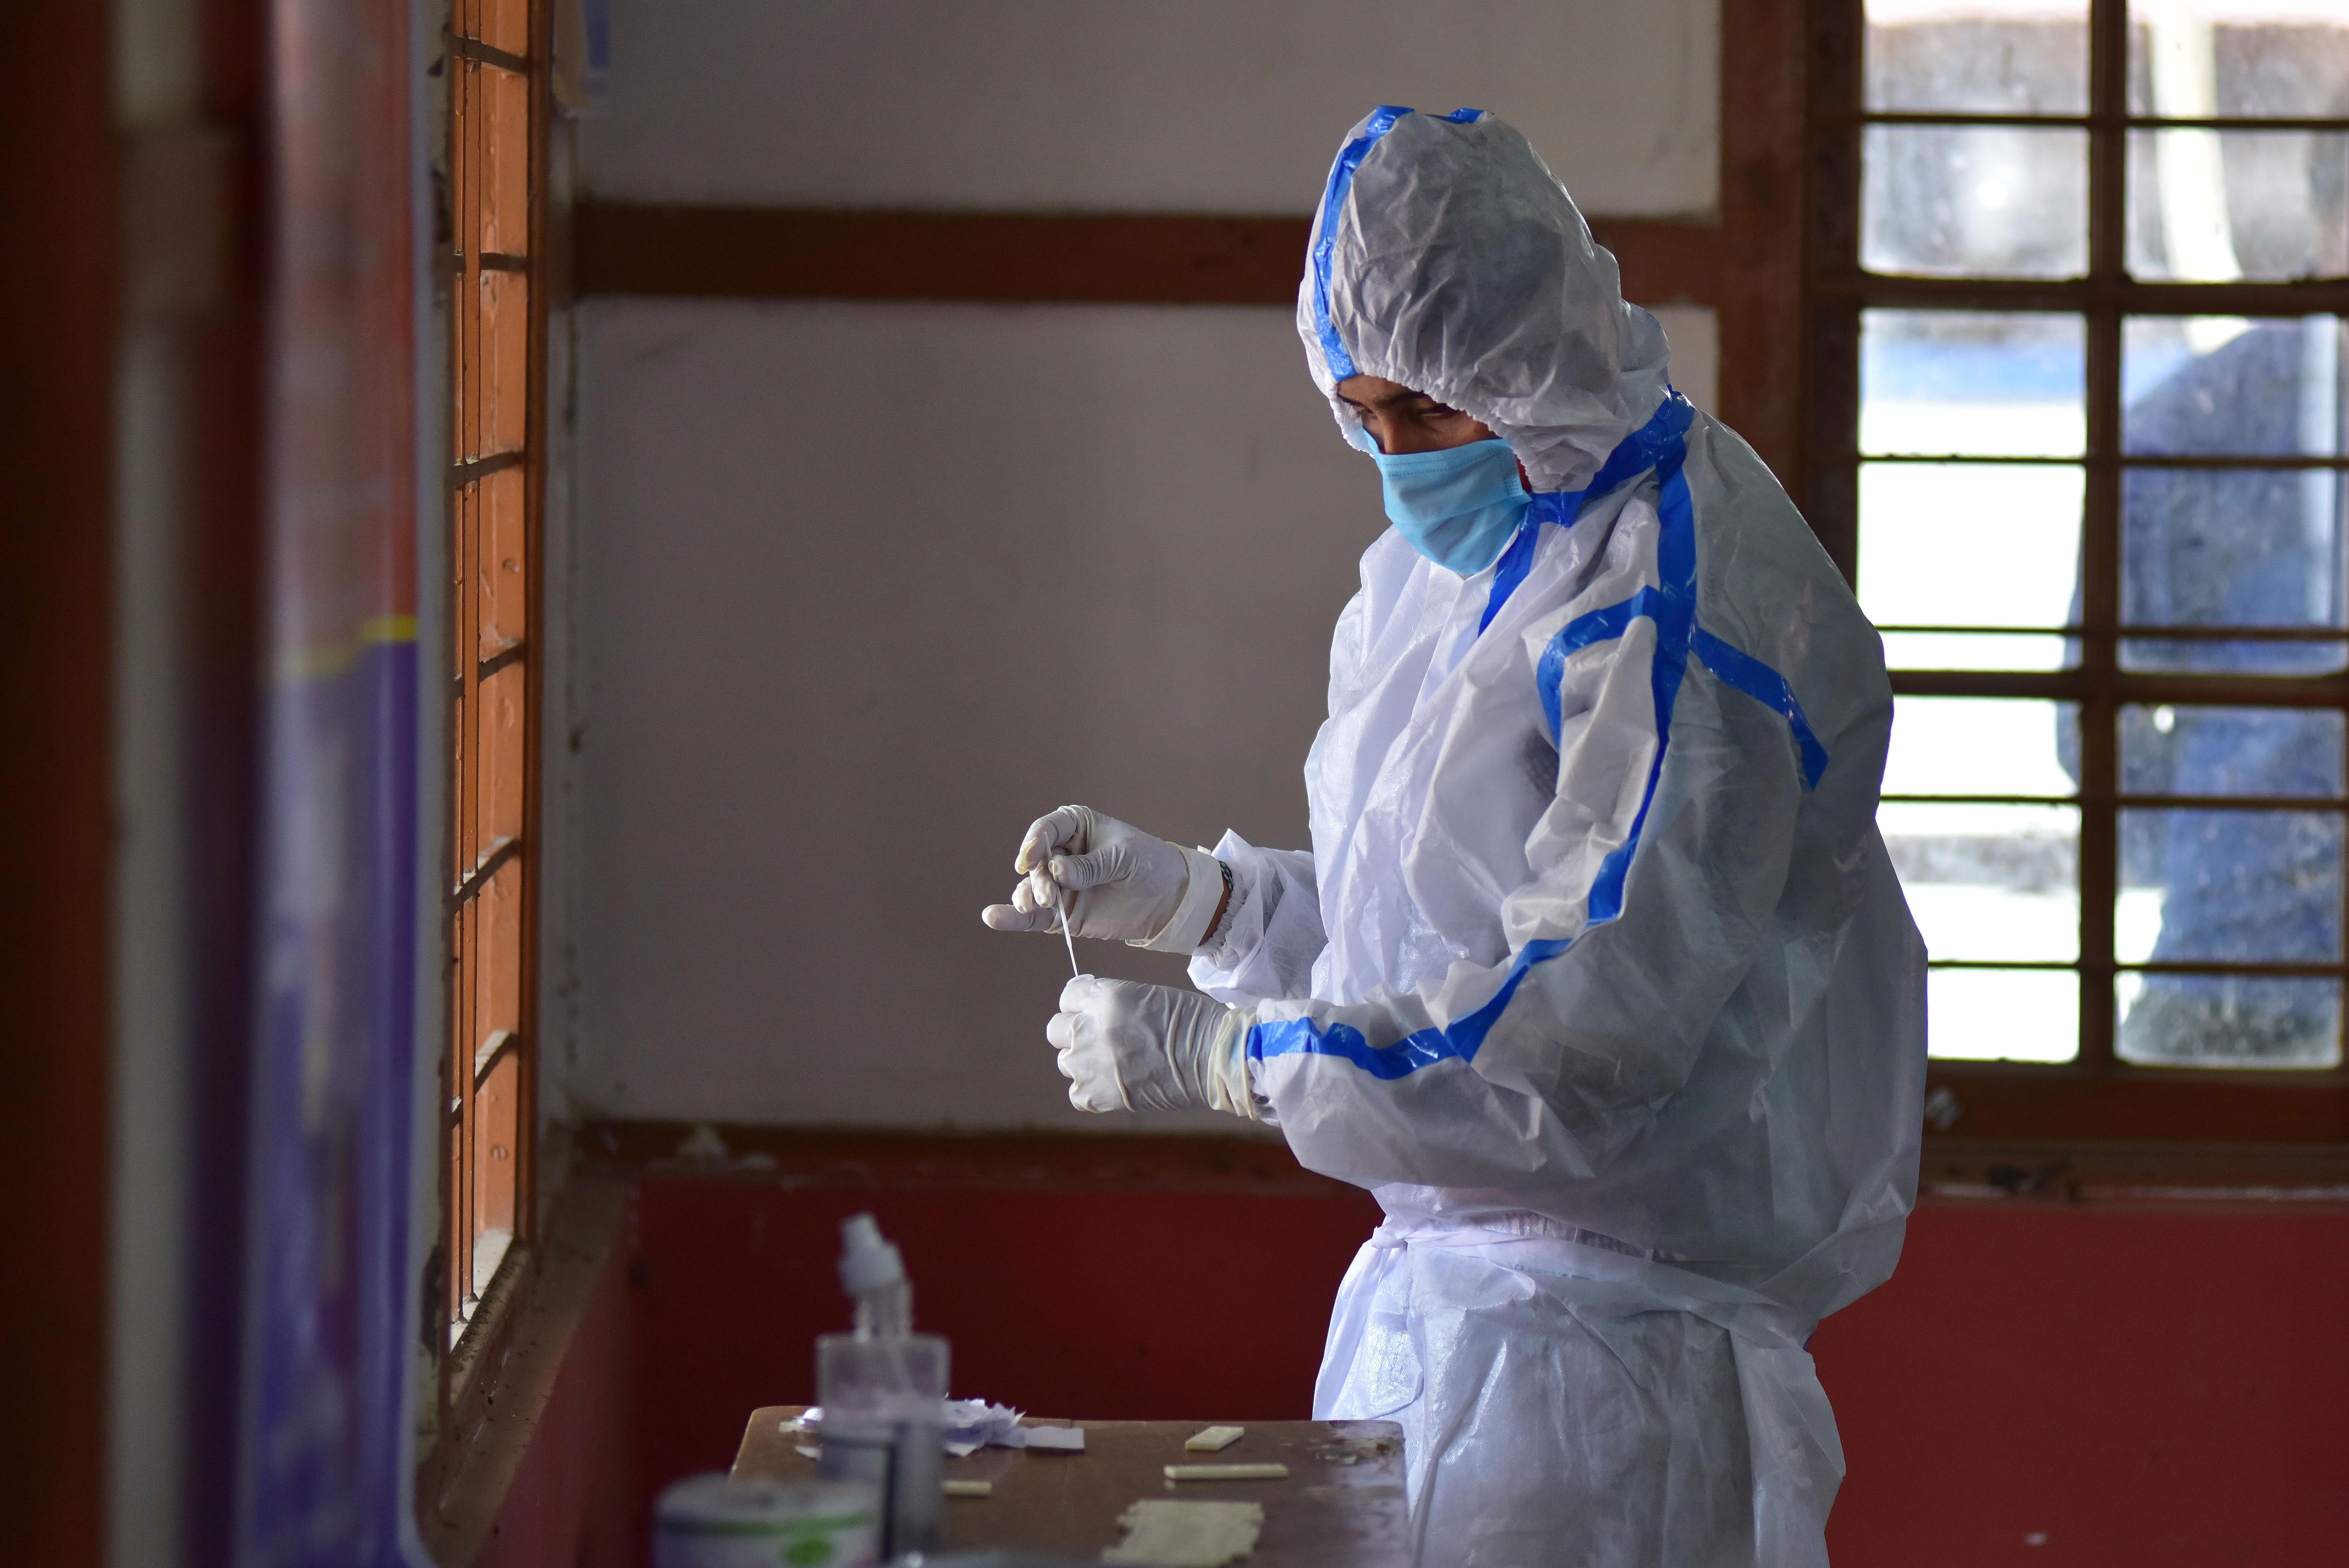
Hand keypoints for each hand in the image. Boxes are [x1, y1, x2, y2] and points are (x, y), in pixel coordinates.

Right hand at [981, 805, 1225, 950]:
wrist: (1170, 898)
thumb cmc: (1149, 863)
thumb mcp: (1123, 858)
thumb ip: (1090, 866)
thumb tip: (1058, 871)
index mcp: (1075, 827)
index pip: (1045, 831)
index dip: (1034, 844)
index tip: (1029, 858)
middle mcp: (1061, 854)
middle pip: (1035, 864)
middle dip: (1038, 878)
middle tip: (1049, 894)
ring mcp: (1060, 886)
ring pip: (1031, 889)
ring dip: (1027, 897)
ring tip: (1032, 905)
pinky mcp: (1062, 914)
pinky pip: (1034, 917)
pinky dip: (1014, 918)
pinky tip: (993, 917)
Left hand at [1046, 976, 1259, 1117]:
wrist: (1214, 1059)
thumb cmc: (1191, 1022)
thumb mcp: (1146, 996)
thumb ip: (1112, 1004)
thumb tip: (1091, 1013)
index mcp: (1106, 998)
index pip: (1068, 996)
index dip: (1080, 1003)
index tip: (1090, 1009)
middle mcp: (1091, 1029)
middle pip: (1057, 1030)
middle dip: (1076, 1032)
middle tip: (1101, 1039)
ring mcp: (1092, 1064)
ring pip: (1066, 1062)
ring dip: (1085, 1062)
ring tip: (1115, 1064)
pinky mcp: (1101, 1095)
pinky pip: (1077, 1093)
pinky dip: (1091, 1091)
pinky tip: (1113, 1085)